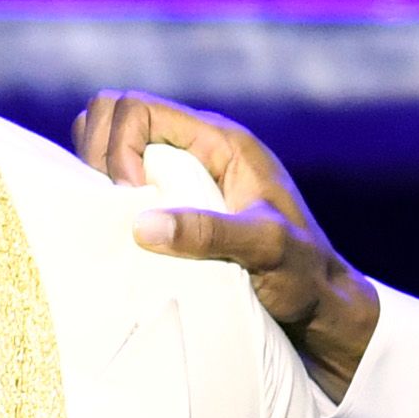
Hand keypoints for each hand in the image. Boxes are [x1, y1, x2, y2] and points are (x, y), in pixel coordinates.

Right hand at [74, 90, 382, 398]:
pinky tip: (119, 234)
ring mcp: (180, 176)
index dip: (117, 148)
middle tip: (113, 207)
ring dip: (98, 177)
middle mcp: (195, 148)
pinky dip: (106, 201)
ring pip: (110, 148)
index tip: (130, 200)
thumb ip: (209, 234)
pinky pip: (120, 185)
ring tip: (114, 220)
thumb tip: (142, 225)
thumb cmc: (303, 276)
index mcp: (219, 140)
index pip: (136, 109)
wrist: (321, 308)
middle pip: (113, 116)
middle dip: (98, 154)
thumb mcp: (264, 250)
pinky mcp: (172, 206)